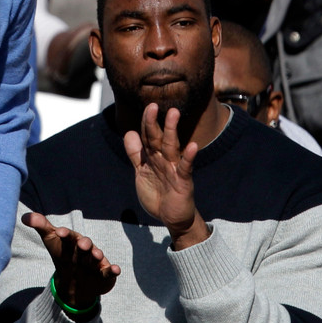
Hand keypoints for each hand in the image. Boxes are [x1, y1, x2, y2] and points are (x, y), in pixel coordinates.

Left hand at [22, 212, 119, 308]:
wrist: (76, 280)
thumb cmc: (63, 254)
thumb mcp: (52, 241)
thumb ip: (41, 227)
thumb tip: (24, 216)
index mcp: (72, 241)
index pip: (68, 236)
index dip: (65, 234)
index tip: (59, 233)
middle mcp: (86, 249)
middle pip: (85, 245)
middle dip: (84, 244)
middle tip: (82, 244)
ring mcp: (96, 261)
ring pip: (97, 257)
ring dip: (97, 255)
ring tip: (97, 255)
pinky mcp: (104, 274)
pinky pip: (109, 272)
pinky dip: (113, 270)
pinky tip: (116, 269)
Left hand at [123, 104, 208, 249]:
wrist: (172, 218)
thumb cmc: (158, 193)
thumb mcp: (142, 173)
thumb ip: (136, 154)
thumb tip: (129, 133)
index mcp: (154, 157)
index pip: (149, 136)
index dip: (147, 123)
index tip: (148, 106)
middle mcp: (164, 159)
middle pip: (158, 138)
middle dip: (155, 122)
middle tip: (153, 105)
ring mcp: (175, 169)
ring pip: (172, 147)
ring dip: (172, 131)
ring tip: (173, 114)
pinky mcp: (184, 182)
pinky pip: (186, 168)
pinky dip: (188, 157)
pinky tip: (192, 146)